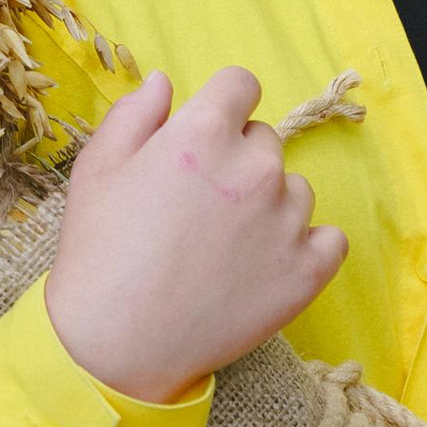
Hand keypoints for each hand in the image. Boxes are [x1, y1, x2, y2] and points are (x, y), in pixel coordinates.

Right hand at [43, 67, 346, 404]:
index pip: (240, 85)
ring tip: (224, 246)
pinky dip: (305, 248)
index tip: (206, 137)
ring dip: (269, 205)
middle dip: (237, 160)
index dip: (220, 107)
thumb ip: (134, 113)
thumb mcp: (97, 168)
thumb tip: (165, 82)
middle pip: (264, 139)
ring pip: (294, 189)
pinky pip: (329, 239)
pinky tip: (265, 265)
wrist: (117, 344)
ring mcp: (287, 220)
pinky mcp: (308, 270)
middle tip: (199, 207)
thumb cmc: (100, 253)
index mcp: (204, 132)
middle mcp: (255, 167)